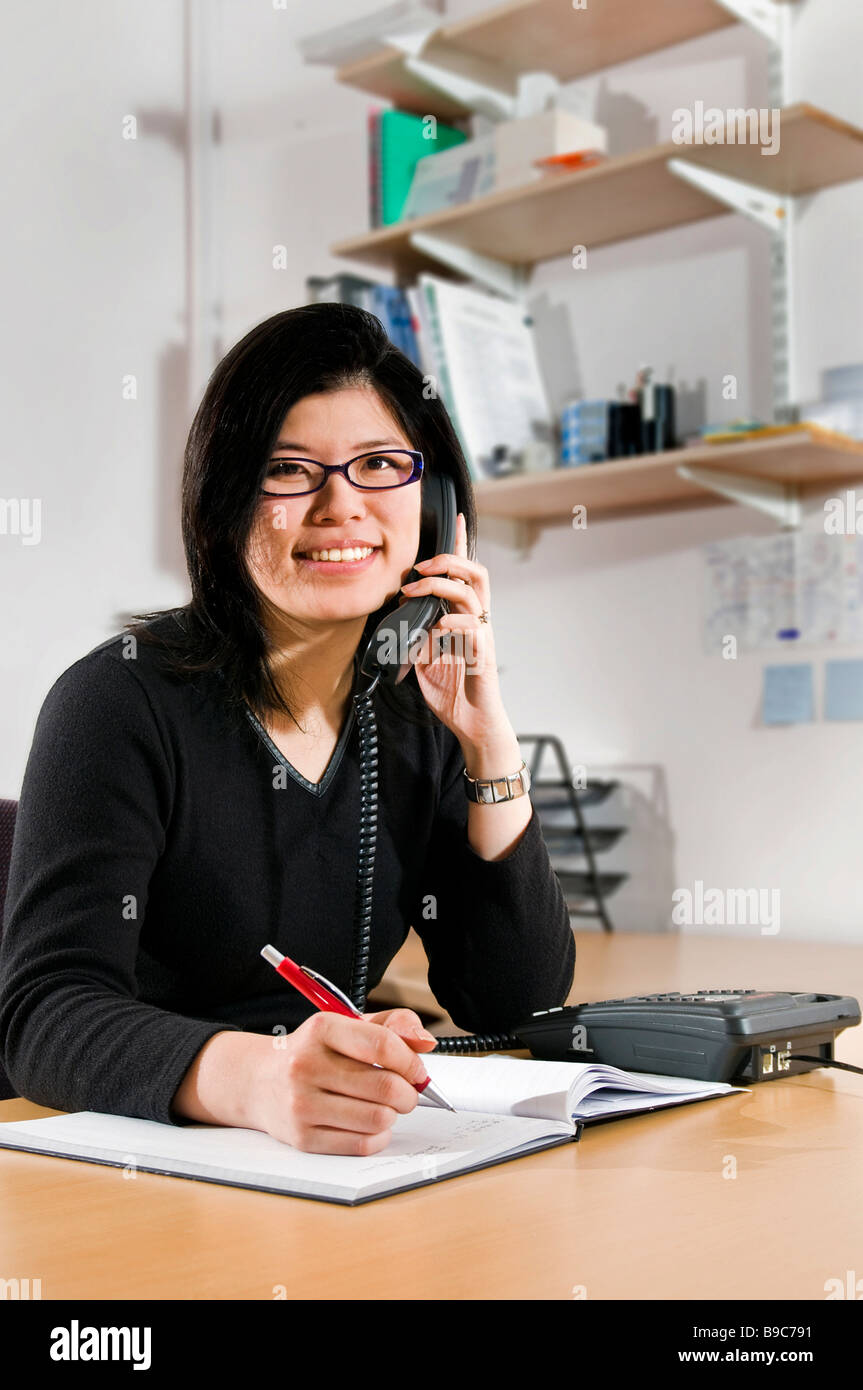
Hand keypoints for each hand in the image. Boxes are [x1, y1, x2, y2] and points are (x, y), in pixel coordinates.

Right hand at [250, 1008, 437, 1154]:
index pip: (382, 1045)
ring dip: (393, 1115)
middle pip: (385, 1087)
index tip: (417, 1069)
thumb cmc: (314, 1052)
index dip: (411, 1061)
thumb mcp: (348, 1025)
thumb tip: (426, 1042)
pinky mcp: (302, 1138)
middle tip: (406, 1092)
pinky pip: (362, 1144)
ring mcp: (302, 1105)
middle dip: (408, 1093)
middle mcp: (306, 1066)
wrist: (258, 1081)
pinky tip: (370, 1124)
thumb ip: (393, 1025)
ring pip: (378, 1119)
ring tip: (384, 1106)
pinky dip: (378, 1136)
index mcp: (322, 1029)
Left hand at [399, 512, 509, 751]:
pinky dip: (452, 622)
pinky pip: (472, 629)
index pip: (465, 574)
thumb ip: (415, 635)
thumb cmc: (453, 691)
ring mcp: (482, 636)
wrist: (473, 723)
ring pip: (473, 594)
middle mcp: (477, 621)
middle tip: (421, 566)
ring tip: (415, 591)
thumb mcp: (424, 658)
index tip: (456, 520)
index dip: (462, 545)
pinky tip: (436, 627)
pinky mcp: (483, 656)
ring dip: (441, 586)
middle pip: (476, 573)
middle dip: (449, 559)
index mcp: (463, 617)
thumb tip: (398, 617)